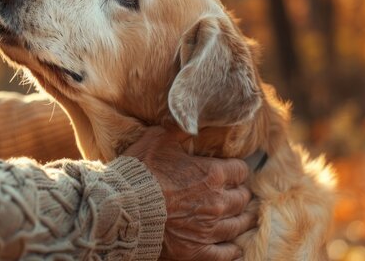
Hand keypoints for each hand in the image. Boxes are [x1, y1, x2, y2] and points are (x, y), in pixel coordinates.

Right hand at [123, 126, 255, 260]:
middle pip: (243, 198)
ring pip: (239, 225)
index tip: (230, 170)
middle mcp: (217, 203)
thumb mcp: (158, 139)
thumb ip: (180, 128)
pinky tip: (233, 246)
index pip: (240, 170)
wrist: (121, 207)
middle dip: (239, 193)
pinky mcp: (197, 251)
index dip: (235, 169)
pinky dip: (232, 249)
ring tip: (240, 217)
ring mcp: (209, 230)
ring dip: (241, 219)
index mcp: (212, 174)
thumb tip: (189, 116)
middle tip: (234, 193)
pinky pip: (226, 254)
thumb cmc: (139, 172)